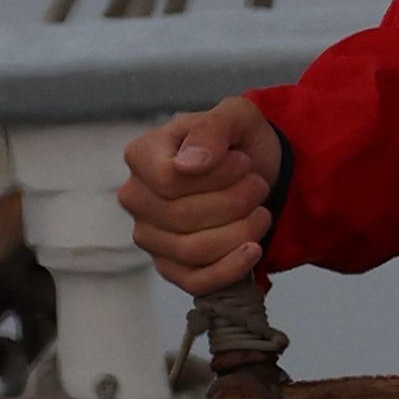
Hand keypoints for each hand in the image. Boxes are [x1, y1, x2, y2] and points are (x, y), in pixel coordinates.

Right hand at [120, 97, 285, 295]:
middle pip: (183, 217)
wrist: (256, 172)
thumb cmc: (237, 142)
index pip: (170, 181)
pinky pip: (195, 282)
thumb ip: (212, 129)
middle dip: (236, 203)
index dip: (217, 176)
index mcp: (142, 156)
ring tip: (261, 212)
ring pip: (193, 251)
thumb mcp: (235, 116)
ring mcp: (150, 236)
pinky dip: (230, 269)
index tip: (243, 163)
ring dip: (240, 232)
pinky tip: (254, 249)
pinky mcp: (170, 267)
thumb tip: (187, 165)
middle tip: (259, 186)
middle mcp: (137, 198)